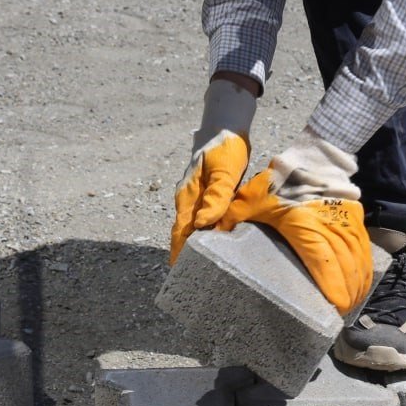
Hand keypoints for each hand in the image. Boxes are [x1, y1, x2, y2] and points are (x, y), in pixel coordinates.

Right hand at [170, 129, 249, 262]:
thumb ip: (216, 197)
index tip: (179, 274)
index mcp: (188, 196)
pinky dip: (207, 233)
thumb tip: (202, 226)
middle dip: (185, 255)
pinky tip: (216, 242)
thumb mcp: (224, 172)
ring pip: (192, 226)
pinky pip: (204, 218)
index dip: (179, 253)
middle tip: (191, 280)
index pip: (180, 232)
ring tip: (203, 268)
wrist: (226, 125)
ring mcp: (196, 196)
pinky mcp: (207, 194)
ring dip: (195, 245)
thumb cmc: (225, 147)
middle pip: (183, 232)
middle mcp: (188, 199)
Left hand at [218, 131, 371, 314]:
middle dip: (347, 295)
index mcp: (305, 224)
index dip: (334, 286)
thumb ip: (231, 216)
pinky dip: (365, 269)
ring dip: (358, 284)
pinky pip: (365, 249)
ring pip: (360, 260)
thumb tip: (207, 233)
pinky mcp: (356, 219)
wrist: (313, 157)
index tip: (335, 308)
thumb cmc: (280, 179)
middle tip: (338, 316)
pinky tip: (360, 283)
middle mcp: (331, 224)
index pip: (325, 260)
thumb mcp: (251, 196)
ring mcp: (347, 221)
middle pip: (347, 266)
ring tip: (351, 305)